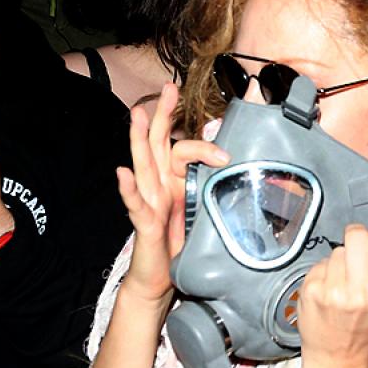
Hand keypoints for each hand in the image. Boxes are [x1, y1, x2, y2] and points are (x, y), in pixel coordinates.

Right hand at [117, 83, 228, 302]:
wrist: (159, 279)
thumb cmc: (178, 246)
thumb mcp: (202, 216)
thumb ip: (213, 196)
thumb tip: (243, 180)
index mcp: (173, 183)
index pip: (180, 149)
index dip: (199, 140)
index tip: (223, 137)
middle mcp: (158, 187)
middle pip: (157, 144)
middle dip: (162, 115)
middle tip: (168, 88)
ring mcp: (148, 203)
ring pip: (142, 165)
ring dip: (138, 140)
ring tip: (137, 117)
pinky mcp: (143, 223)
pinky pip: (135, 204)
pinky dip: (128, 188)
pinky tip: (124, 174)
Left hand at [296, 207, 367, 367]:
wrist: (338, 356)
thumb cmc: (367, 325)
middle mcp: (358, 292)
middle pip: (356, 235)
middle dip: (358, 241)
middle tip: (358, 258)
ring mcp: (331, 291)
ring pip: (336, 249)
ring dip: (341, 259)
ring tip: (344, 280)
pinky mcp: (310, 290)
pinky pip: (319, 262)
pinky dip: (324, 271)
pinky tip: (329, 287)